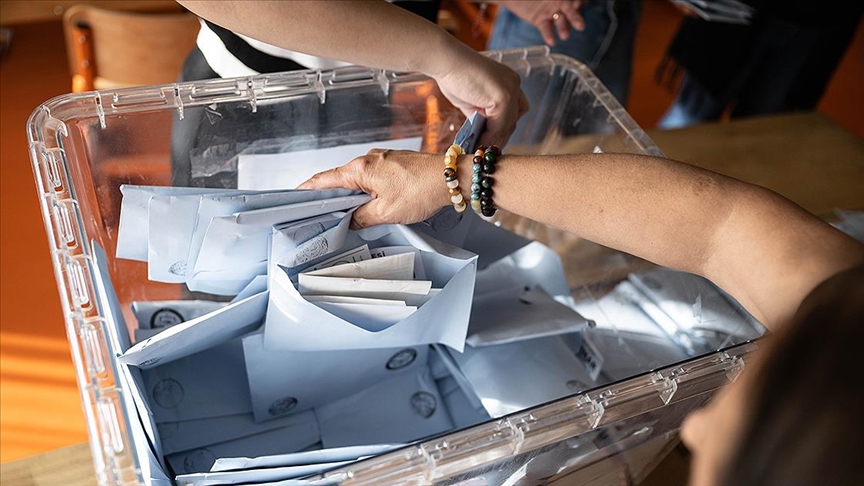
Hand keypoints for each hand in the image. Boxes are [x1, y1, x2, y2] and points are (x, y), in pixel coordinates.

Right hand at [298, 149, 446, 227]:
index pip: (324, 179)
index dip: (308, 189)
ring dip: (351, 194)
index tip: (296, 195)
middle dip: (330, 195)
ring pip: (358, 178)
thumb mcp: (386, 213)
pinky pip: (372, 176)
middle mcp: (369, 159)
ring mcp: (382, 159)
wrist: (451, 177)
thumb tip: (350, 221)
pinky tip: (370, 203)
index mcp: (360, 169)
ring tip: (347, 212)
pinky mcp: (394, 163)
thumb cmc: (423, 189)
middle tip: (320, 212)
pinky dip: (366, 189)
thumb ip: (362, 218)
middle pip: (340, 178)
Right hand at [429, 42, 529, 147]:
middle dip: (499, 137)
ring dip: (493, 140)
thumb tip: (482, 133)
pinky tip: (477, 143)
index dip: (504, 127)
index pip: (515, 111)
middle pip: (513, 120)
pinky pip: (498, 125)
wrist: (445, 61)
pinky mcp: (503, 97)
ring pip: (507, 125)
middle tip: (486, 149)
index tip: (491, 139)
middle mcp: (513, 84)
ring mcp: (510, 90)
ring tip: (480, 150)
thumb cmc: (453, 76)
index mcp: (508, 81)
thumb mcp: (471, 99)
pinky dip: (488, 137)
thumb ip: (480, 113)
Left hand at [498, 1, 585, 45]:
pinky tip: (551, 41)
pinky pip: (546, 28)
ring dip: (564, 28)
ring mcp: (550, 12)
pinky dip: (548, 35)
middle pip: (571, 11)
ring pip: (560, 21)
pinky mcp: (540, 21)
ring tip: (564, 36)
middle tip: (580, 25)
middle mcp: (560, 2)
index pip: (574, 0)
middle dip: (575, 18)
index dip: (578, 3)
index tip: (579, 6)